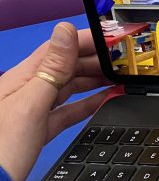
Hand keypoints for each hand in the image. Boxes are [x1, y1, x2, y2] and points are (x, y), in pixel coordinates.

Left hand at [0, 23, 111, 180]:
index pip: (61, 47)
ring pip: (70, 86)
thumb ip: (52, 68)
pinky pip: (69, 109)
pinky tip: (105, 99)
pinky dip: (89, 103)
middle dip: (97, 59)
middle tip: (124, 59)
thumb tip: (66, 30)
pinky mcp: (41, 129)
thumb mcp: (31, 104)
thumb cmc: (0, 150)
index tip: (114, 39)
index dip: (89, 40)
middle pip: (68, 65)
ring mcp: (35, 109)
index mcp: (24, 77)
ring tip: (120, 76)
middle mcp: (29, 88)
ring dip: (96, 79)